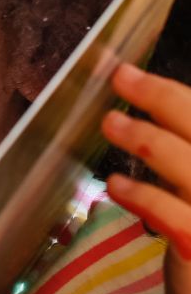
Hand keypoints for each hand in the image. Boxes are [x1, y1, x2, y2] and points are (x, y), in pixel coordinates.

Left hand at [102, 62, 190, 293]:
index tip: (132, 74)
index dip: (174, 97)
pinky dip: (146, 196)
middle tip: (120, 76)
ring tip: (110, 123)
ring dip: (148, 140)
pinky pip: (183, 219)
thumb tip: (143, 115)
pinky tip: (115, 185)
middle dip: (166, 99)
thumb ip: (181, 165)